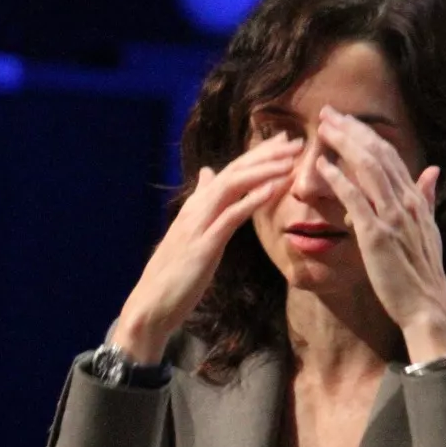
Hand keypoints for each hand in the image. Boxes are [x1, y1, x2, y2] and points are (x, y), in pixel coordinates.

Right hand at [113, 133, 301, 362]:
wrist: (151, 305)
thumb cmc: (172, 276)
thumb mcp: (190, 233)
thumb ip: (201, 203)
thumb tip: (208, 174)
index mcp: (195, 207)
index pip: (229, 172)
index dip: (256, 155)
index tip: (282, 142)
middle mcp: (196, 209)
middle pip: (234, 172)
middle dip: (265, 155)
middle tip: (294, 141)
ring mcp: (199, 226)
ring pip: (233, 186)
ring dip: (264, 170)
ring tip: (290, 159)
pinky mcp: (203, 246)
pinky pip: (231, 216)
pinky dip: (253, 199)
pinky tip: (274, 188)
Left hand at [315, 106, 445, 357]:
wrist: (427, 305)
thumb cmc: (423, 273)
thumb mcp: (429, 230)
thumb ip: (426, 198)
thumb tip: (432, 170)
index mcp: (415, 199)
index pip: (389, 155)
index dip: (366, 135)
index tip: (345, 120)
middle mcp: (405, 201)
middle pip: (376, 153)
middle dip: (351, 130)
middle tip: (327, 113)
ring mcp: (392, 217)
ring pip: (367, 168)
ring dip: (343, 144)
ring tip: (323, 128)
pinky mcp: (376, 235)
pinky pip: (356, 200)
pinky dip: (339, 179)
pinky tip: (323, 165)